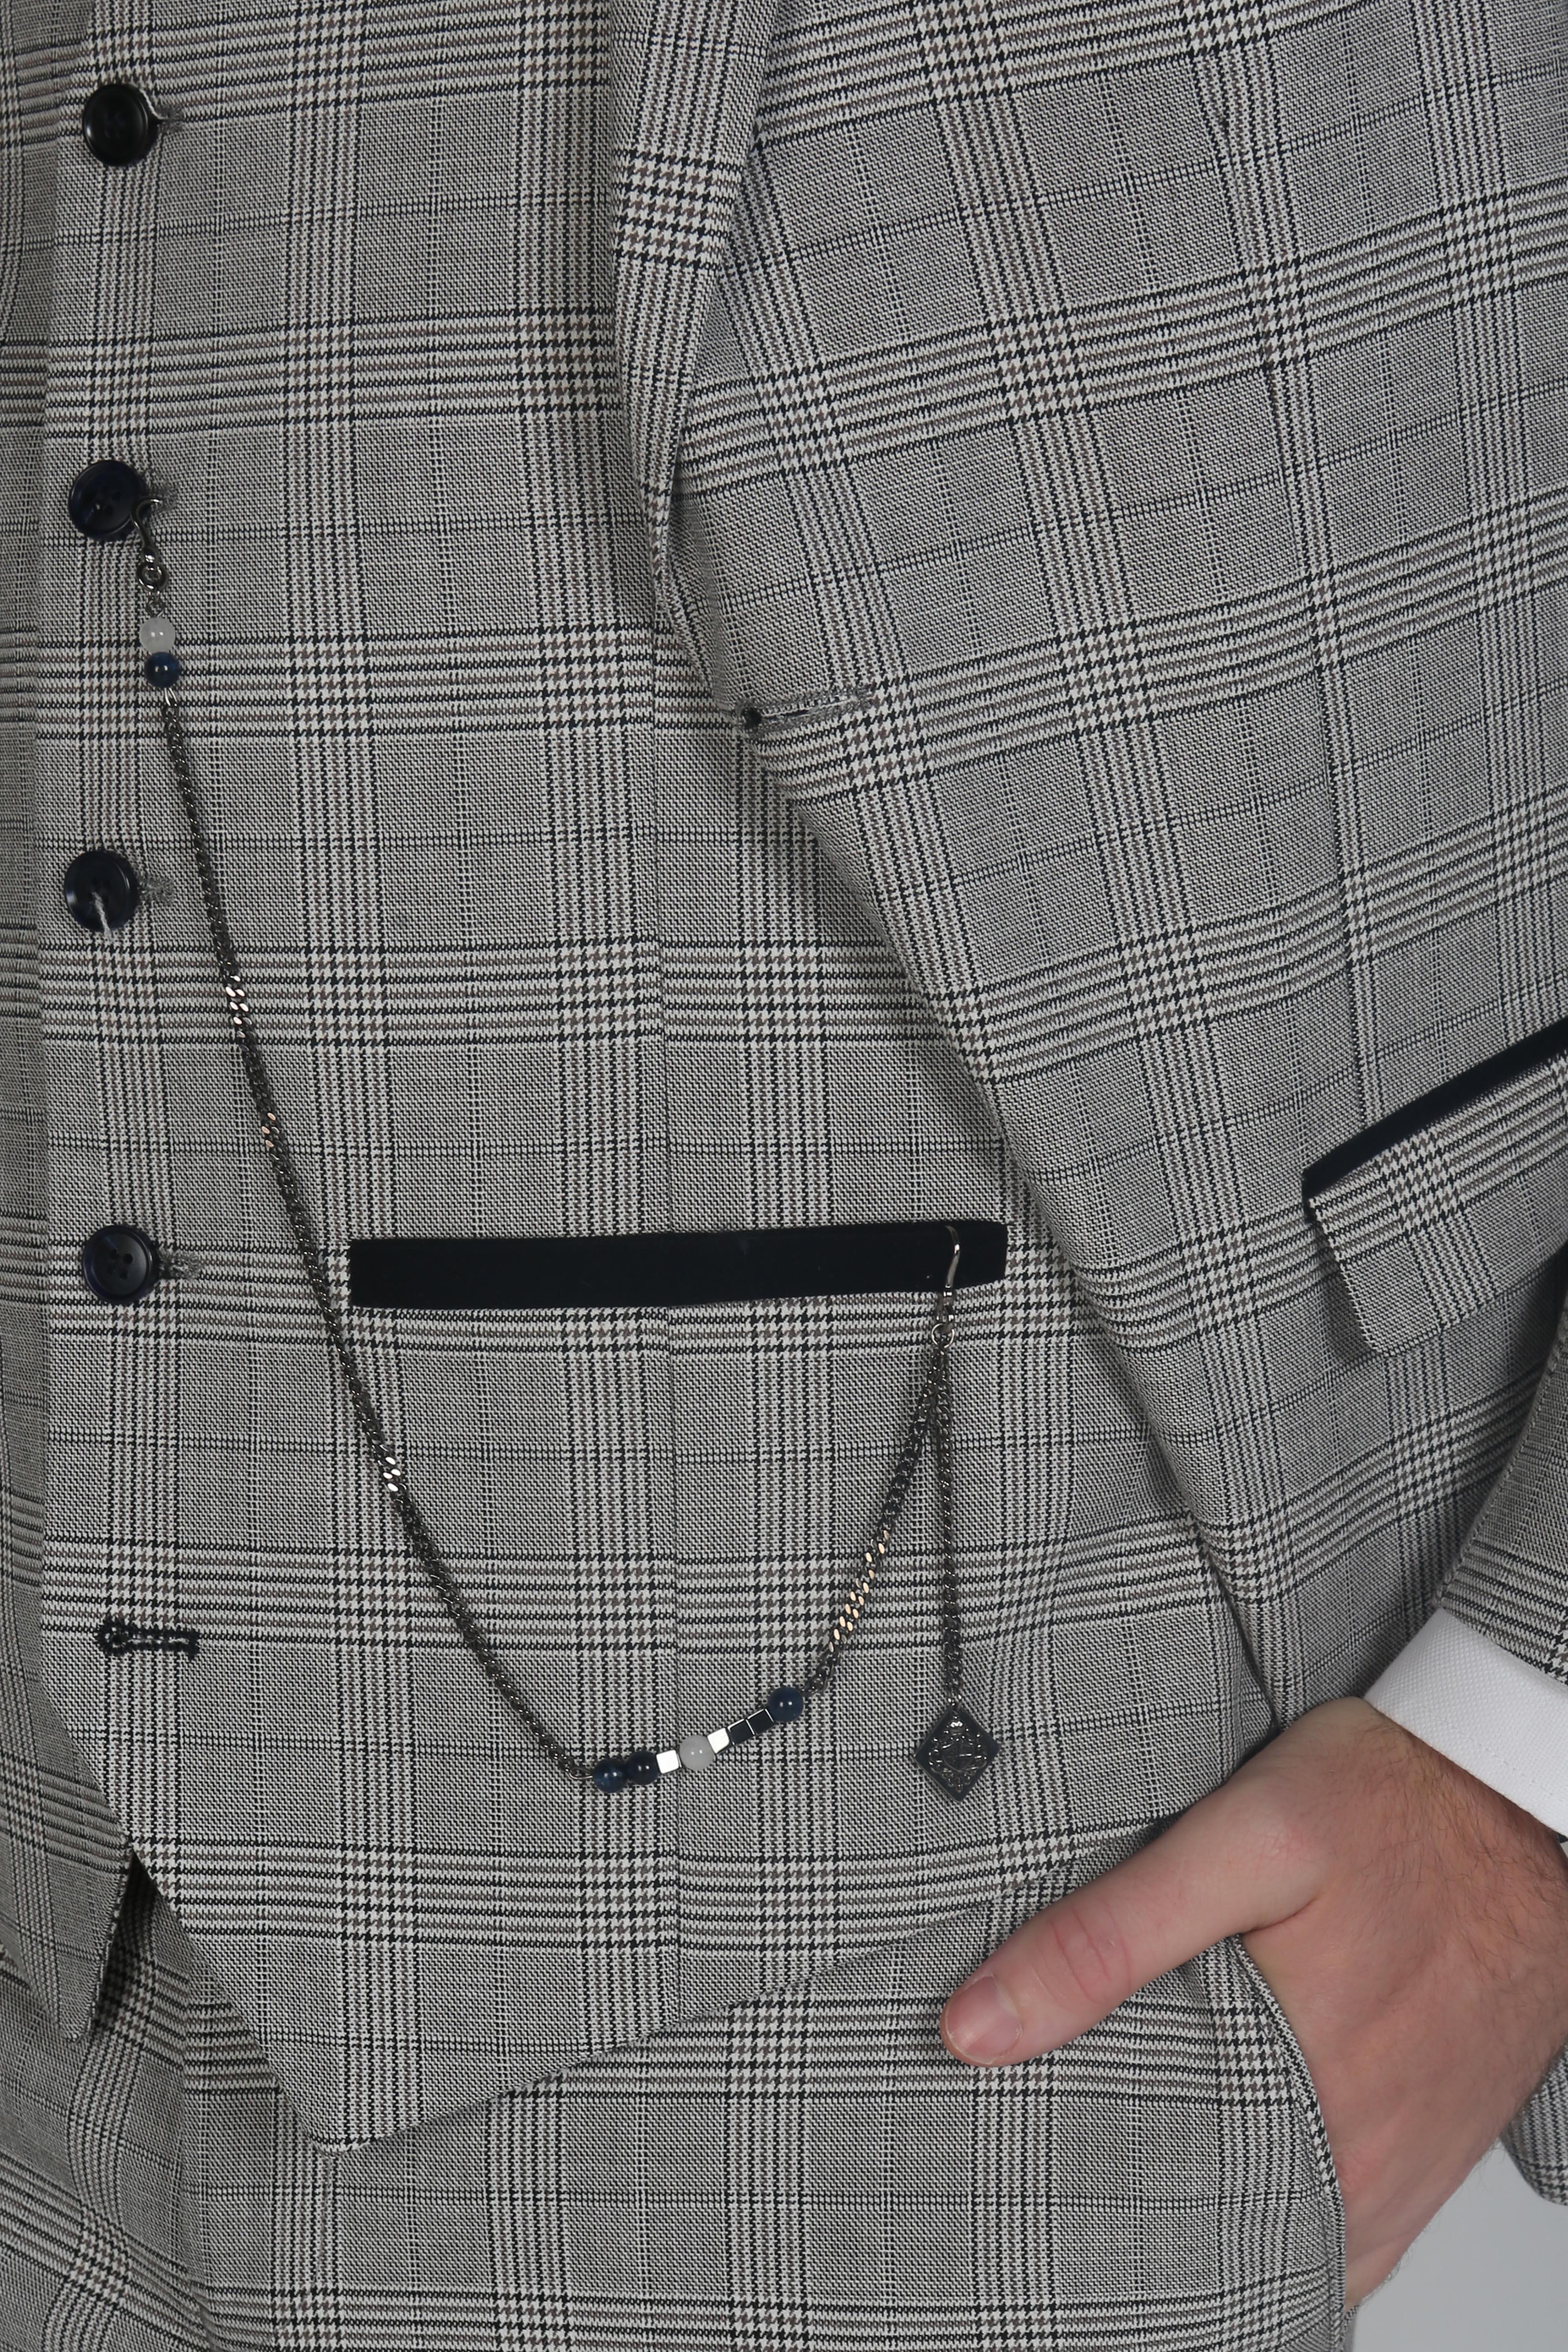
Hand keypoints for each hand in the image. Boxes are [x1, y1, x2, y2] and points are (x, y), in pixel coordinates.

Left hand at [939, 1698, 1567, 2305]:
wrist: (1528, 1798)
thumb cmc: (1397, 1800)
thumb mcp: (1245, 1837)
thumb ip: (1110, 1935)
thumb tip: (976, 2027)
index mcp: (1298, 2084)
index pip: (1144, 2192)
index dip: (1063, 2178)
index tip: (1000, 2142)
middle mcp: (1356, 2150)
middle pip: (1209, 2220)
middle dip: (1127, 2192)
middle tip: (1051, 2148)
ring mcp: (1399, 2163)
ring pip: (1278, 2233)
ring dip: (1206, 2204)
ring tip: (1128, 2150)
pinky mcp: (1428, 2154)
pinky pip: (1346, 2235)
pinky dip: (1283, 2216)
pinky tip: (1233, 2168)